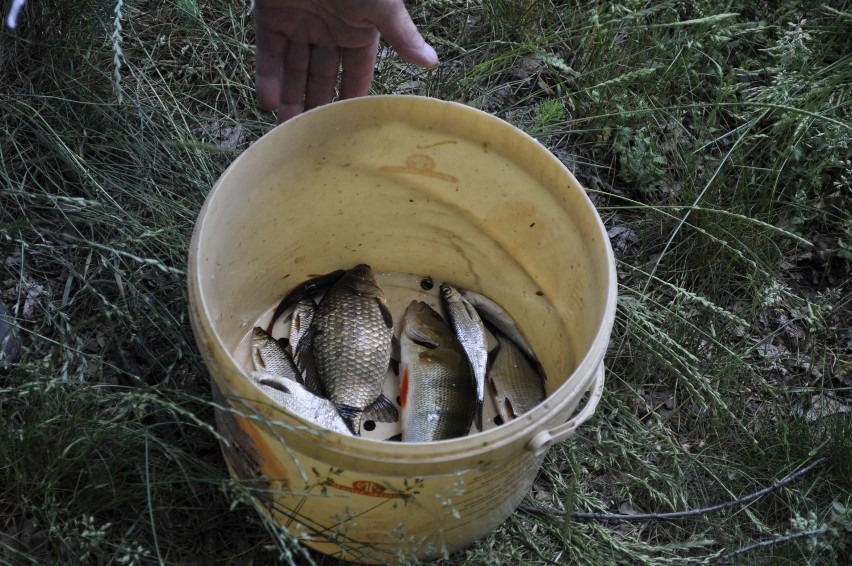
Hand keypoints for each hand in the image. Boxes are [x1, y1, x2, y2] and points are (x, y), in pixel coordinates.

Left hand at [254, 0, 437, 122]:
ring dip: (290, 96)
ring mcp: (299, 22)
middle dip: (316, 104)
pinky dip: (267, 75)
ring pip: (294, 68)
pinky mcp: (270, 15)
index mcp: (359, 29)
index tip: (348, 128)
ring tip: (286, 128)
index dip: (352, 96)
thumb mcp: (381, 5)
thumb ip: (402, 35)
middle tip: (311, 138)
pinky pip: (268, 51)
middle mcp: (329, 29)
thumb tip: (433, 65)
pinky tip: (269, 101)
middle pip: (322, 75)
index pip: (357, 72)